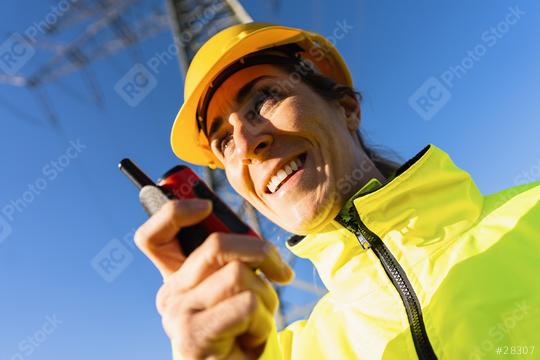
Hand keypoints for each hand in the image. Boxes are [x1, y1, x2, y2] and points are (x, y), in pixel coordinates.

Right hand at [135, 199, 292, 358]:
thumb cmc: (241, 331)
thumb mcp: (235, 290)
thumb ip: (232, 261)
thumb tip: (253, 240)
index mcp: (176, 279)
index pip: (153, 236)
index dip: (175, 212)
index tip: (206, 206)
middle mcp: (169, 294)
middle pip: (215, 244)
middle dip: (261, 252)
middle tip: (280, 273)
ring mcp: (178, 315)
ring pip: (237, 274)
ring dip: (266, 296)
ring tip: (259, 320)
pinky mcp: (193, 337)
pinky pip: (246, 304)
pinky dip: (264, 320)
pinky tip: (253, 337)